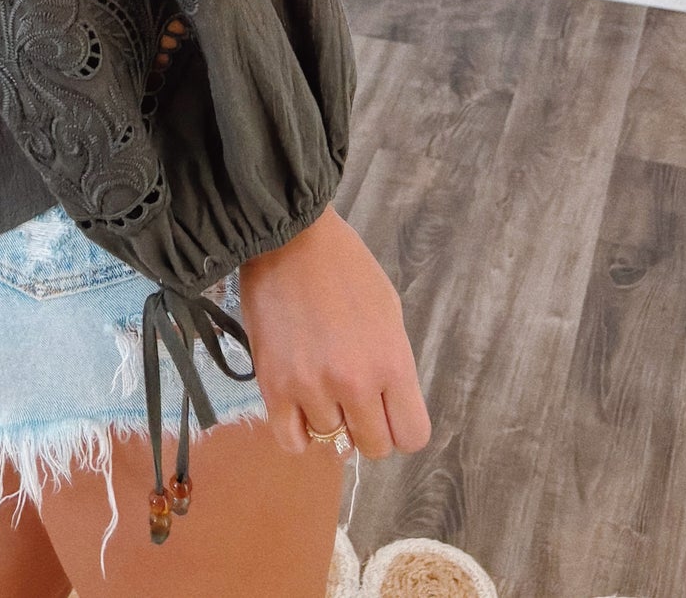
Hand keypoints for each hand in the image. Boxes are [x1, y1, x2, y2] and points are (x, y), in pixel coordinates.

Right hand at [238, 206, 431, 462]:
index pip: (411, 436)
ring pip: (332, 444)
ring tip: (321, 385)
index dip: (401, 425)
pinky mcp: (274, 387)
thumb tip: (385, 407)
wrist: (289, 237)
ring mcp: (312, 388)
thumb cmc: (346, 266)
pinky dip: (299, 432)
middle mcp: (355, 384)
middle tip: (354, 399)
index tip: (389, 408)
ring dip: (330, 420)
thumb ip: (392, 364)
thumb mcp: (389, 310)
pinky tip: (299, 407)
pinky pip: (292, 441)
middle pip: (374, 447)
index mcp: (392, 362)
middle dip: (368, 427)